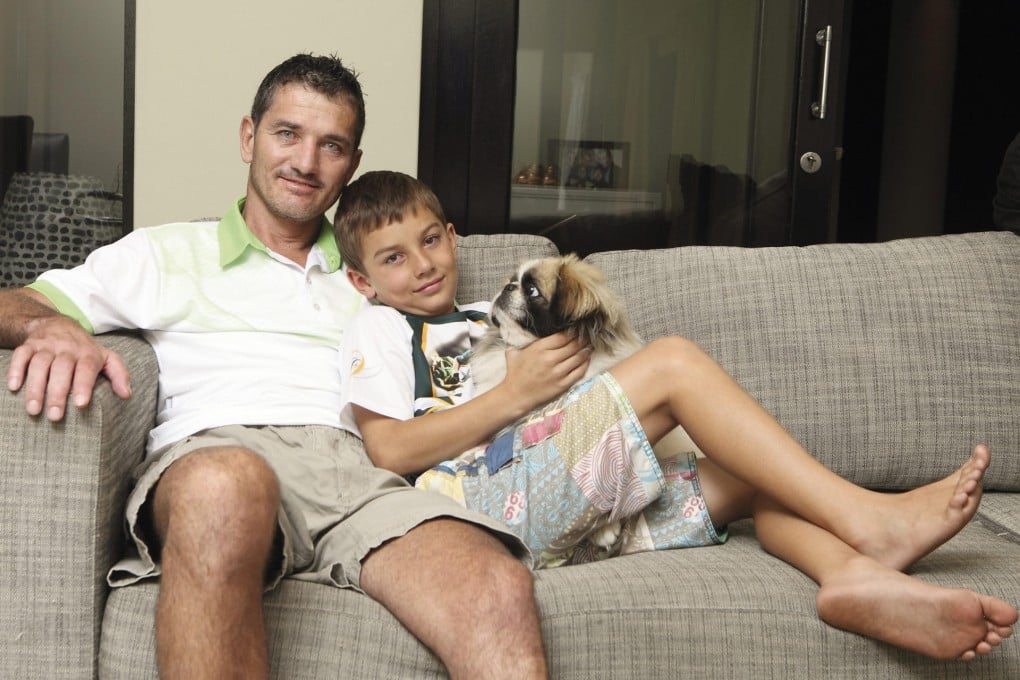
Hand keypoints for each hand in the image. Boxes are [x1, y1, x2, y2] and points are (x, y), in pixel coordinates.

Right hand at [6, 316, 130, 420]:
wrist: (58, 324)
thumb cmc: (85, 349)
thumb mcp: (107, 358)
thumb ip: (119, 375)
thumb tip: (127, 395)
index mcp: (88, 353)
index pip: (86, 369)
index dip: (83, 386)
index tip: (80, 405)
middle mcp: (67, 348)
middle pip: (61, 369)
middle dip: (57, 393)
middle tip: (55, 416)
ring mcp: (46, 346)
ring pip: (39, 364)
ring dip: (35, 387)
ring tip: (33, 409)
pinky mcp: (28, 345)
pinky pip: (20, 355)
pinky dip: (15, 370)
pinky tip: (13, 387)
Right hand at [501, 331, 589, 412]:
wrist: (515, 395)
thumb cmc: (515, 372)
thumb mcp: (514, 351)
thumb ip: (523, 340)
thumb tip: (529, 329)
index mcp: (539, 348)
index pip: (563, 336)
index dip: (573, 332)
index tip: (577, 329)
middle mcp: (550, 359)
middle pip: (573, 345)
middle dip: (582, 339)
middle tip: (587, 336)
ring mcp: (558, 373)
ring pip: (579, 357)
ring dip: (586, 350)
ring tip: (589, 345)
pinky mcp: (562, 384)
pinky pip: (579, 372)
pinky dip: (585, 364)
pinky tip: (586, 359)